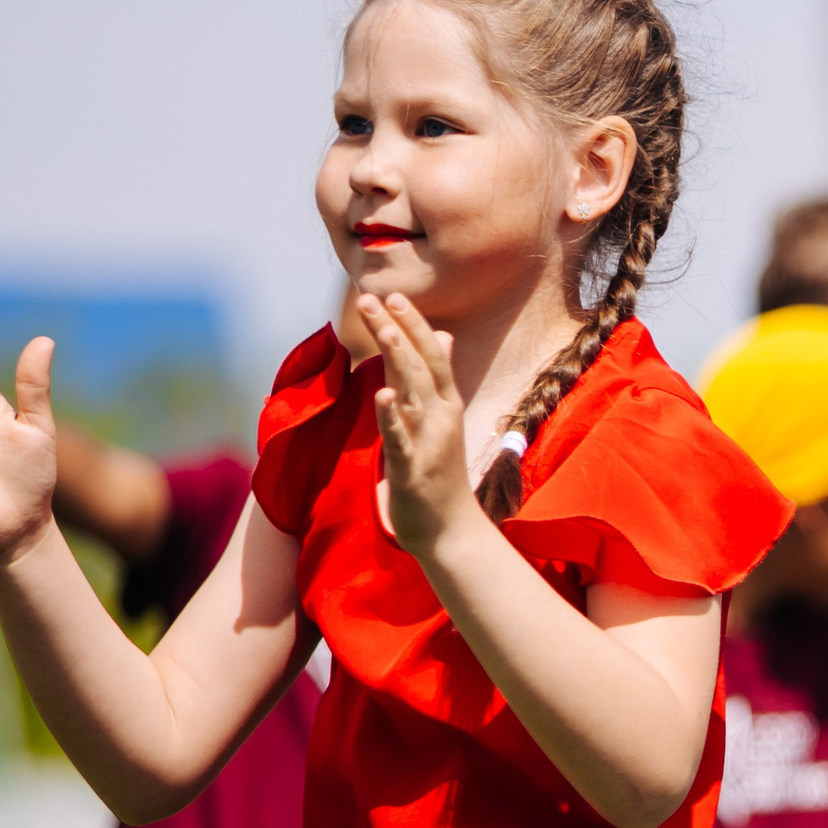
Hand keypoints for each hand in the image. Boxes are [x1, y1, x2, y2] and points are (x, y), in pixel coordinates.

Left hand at [360, 293, 474, 553]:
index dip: (414, 325)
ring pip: (413, 393)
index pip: (432, 355)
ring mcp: (429, 443)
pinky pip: (401, 440)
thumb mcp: (443, 420)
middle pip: (421, 365)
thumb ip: (436, 379)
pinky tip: (382, 395)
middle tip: (376, 297)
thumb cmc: (442, 476)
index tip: (392, 296)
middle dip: (399, 329)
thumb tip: (444, 337)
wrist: (451, 532)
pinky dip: (392, 417)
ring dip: (397, 358)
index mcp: (448, 406)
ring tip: (380, 326)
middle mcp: (442, 418)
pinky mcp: (413, 471)